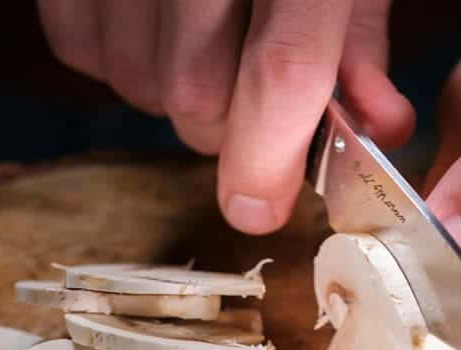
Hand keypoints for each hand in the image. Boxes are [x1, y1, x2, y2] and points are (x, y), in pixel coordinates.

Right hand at [37, 0, 414, 233]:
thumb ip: (362, 35)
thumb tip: (379, 124)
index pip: (279, 69)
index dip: (269, 158)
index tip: (258, 211)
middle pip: (195, 99)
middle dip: (228, 132)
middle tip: (251, 107)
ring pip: (138, 87)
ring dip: (177, 98)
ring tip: (206, 49)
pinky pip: (81, 52)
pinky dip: (122, 61)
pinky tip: (156, 27)